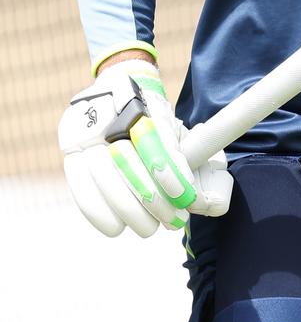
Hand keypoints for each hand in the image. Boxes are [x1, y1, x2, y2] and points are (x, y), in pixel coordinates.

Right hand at [58, 59, 232, 237]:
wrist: (115, 94)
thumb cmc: (152, 118)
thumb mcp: (176, 127)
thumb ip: (193, 157)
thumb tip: (210, 203)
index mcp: (141, 100)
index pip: (155, 137)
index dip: (170, 170)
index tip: (185, 197)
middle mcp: (110, 112)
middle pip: (127, 160)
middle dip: (152, 197)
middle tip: (173, 219)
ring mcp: (85, 131)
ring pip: (103, 177)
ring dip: (129, 210)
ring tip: (149, 227)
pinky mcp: (70, 151)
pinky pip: (80, 187)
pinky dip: (98, 213)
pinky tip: (116, 227)